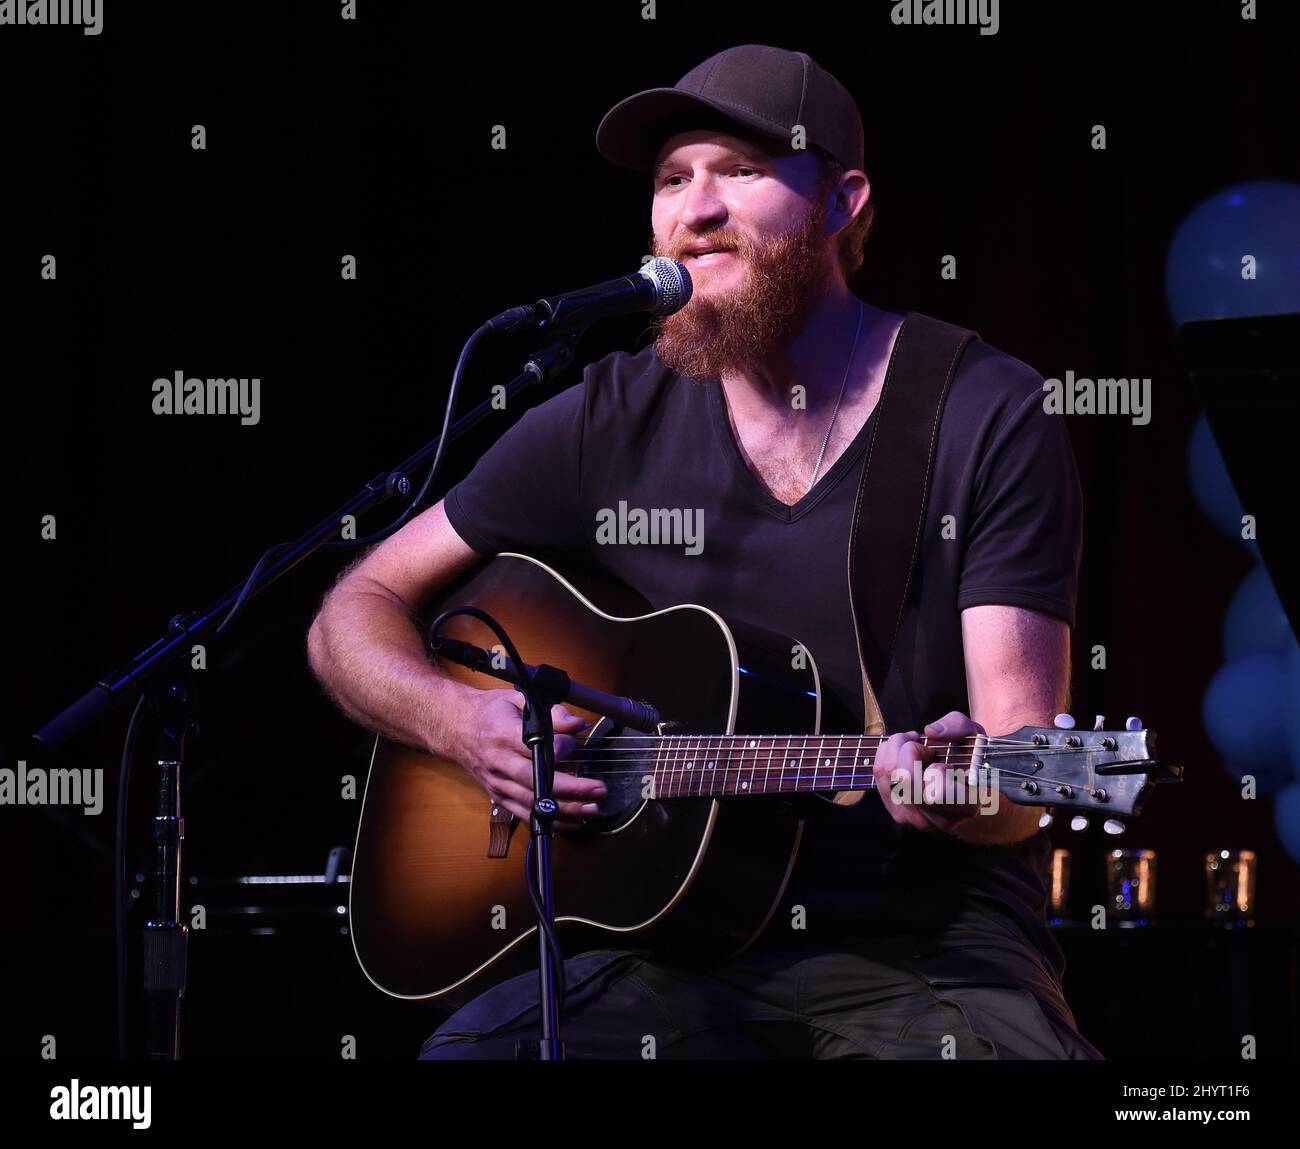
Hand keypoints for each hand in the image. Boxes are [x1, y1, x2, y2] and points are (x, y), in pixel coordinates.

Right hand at [447, 688, 606, 830]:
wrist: (454, 727)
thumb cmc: (489, 712)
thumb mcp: (517, 699)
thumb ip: (550, 712)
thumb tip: (577, 725)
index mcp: (503, 735)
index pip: (536, 747)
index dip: (562, 748)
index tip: (577, 742)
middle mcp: (499, 763)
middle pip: (537, 782)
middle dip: (572, 789)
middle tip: (598, 789)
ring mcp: (497, 783)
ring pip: (533, 803)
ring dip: (565, 809)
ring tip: (591, 809)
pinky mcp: (497, 796)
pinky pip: (524, 813)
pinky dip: (548, 821)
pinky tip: (571, 821)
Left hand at [872, 709, 985, 832]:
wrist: (963, 784)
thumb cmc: (970, 759)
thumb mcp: (973, 734)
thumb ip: (958, 726)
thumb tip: (931, 732)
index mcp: (963, 807)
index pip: (937, 793)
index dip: (937, 769)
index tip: (944, 764)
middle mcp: (935, 819)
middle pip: (904, 777)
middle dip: (909, 748)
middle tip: (924, 745)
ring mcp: (912, 818)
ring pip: (886, 773)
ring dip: (896, 749)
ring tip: (912, 748)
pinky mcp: (895, 811)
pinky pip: (878, 775)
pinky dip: (886, 756)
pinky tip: (902, 756)